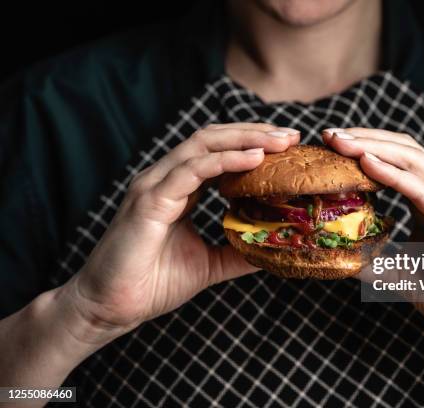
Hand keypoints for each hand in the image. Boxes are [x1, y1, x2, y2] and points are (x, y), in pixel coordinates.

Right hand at [61, 123, 299, 344]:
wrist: (110, 308)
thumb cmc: (152, 284)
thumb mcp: (208, 264)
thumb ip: (237, 251)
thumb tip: (271, 249)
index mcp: (178, 189)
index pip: (217, 152)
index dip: (252, 143)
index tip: (288, 146)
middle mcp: (165, 179)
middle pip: (213, 138)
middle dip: (255, 132)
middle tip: (291, 135)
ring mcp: (154, 186)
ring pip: (202, 145)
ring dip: (245, 139)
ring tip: (280, 142)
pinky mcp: (149, 201)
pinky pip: (191, 171)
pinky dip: (224, 161)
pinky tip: (254, 159)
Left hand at [322, 128, 423, 347]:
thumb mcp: (400, 274)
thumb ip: (374, 260)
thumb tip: (338, 254)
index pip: (400, 159)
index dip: (366, 146)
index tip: (330, 144)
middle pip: (406, 150)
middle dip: (365, 137)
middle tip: (328, 133)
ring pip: (414, 161)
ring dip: (373, 147)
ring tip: (340, 141)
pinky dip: (394, 175)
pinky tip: (366, 164)